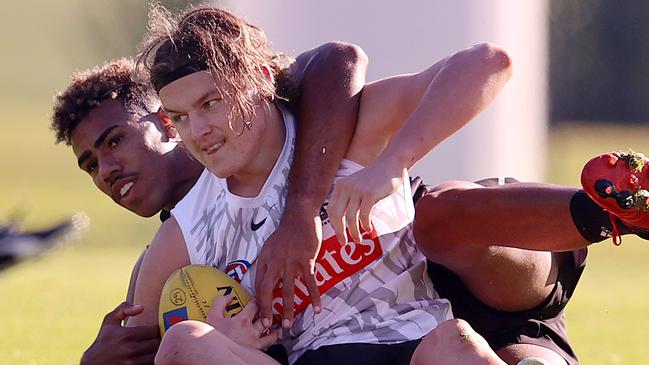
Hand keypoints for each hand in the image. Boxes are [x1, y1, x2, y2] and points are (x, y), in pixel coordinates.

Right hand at [80, 302, 159, 364]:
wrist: (92, 364)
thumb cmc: (104, 340)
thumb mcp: (109, 321)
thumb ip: (124, 309)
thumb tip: (141, 307)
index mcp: (126, 335)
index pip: (154, 330)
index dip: (154, 330)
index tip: (151, 331)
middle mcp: (130, 349)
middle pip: (156, 343)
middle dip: (156, 340)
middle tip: (152, 339)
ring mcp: (132, 363)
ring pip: (155, 355)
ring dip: (154, 352)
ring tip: (150, 348)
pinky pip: (149, 364)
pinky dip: (150, 360)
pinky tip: (145, 356)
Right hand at [207, 295, 277, 349]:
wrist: (214, 357)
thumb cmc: (214, 340)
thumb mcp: (212, 318)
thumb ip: (220, 303)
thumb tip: (228, 296)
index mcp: (243, 322)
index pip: (255, 305)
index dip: (255, 301)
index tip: (255, 300)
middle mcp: (252, 333)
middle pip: (265, 318)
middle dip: (266, 313)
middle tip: (265, 311)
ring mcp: (255, 345)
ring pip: (271, 335)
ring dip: (272, 330)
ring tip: (271, 328)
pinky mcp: (255, 355)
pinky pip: (267, 347)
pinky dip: (268, 343)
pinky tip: (265, 342)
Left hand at [255, 213, 322, 329]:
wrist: (300, 216)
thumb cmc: (286, 232)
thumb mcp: (270, 246)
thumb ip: (268, 263)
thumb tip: (265, 280)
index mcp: (265, 259)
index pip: (258, 284)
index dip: (259, 301)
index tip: (261, 314)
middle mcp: (275, 262)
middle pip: (267, 291)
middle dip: (267, 311)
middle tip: (268, 326)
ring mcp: (291, 262)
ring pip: (288, 291)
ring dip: (289, 309)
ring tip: (289, 324)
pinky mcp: (306, 261)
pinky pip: (310, 283)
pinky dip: (314, 297)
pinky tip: (316, 309)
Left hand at [329, 160, 407, 243]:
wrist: (391, 163)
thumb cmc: (375, 178)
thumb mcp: (357, 185)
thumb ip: (349, 198)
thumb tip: (345, 221)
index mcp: (340, 186)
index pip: (331, 210)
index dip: (334, 225)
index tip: (339, 235)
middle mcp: (346, 187)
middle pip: (337, 215)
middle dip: (340, 232)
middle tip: (344, 243)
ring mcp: (357, 190)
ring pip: (350, 217)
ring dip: (354, 232)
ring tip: (359, 240)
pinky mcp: (370, 193)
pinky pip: (364, 214)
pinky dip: (366, 225)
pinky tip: (369, 229)